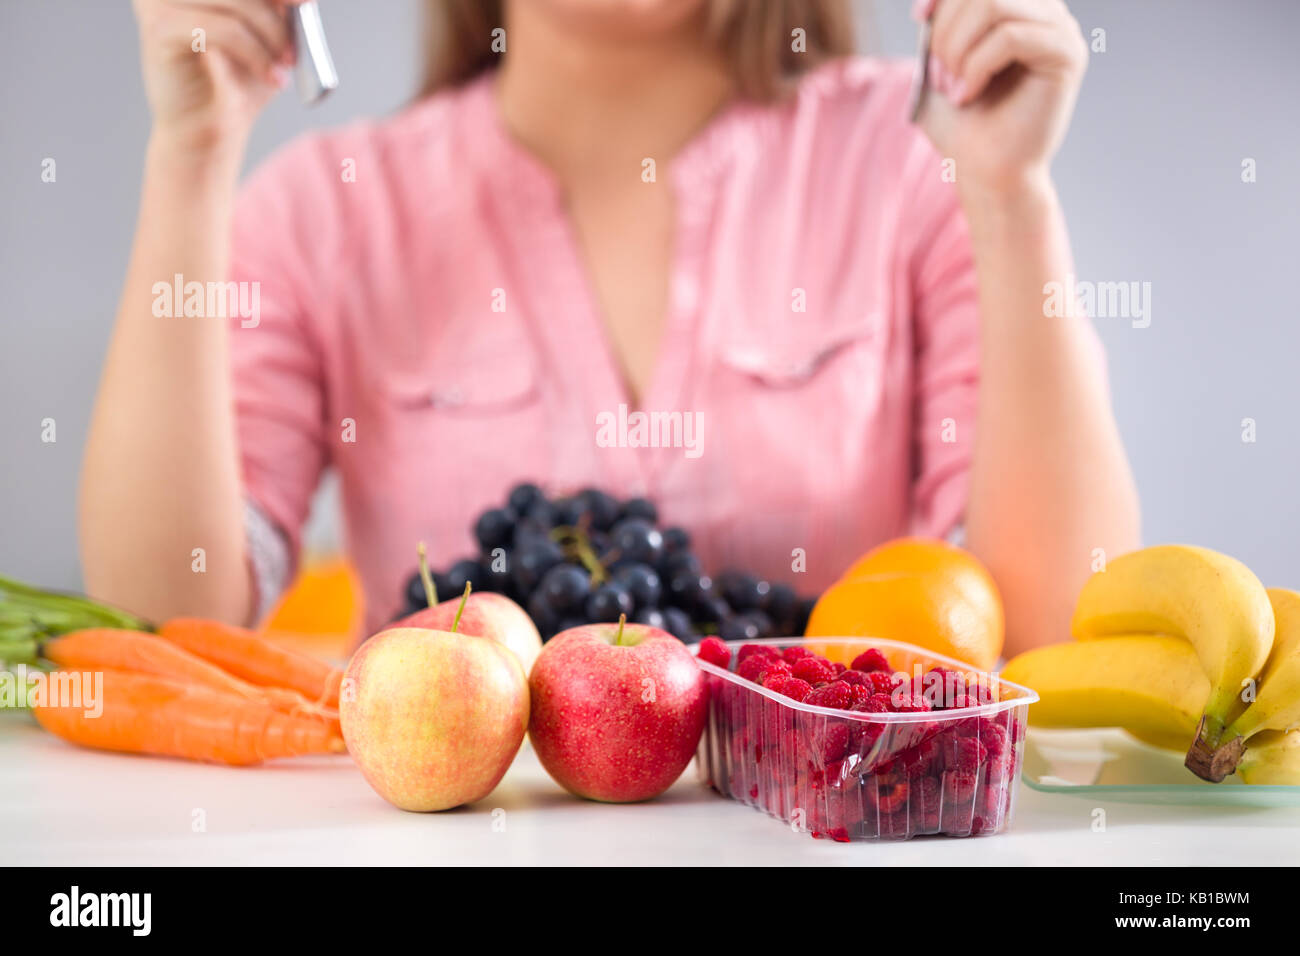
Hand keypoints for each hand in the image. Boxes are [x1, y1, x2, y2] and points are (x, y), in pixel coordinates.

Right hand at [132, 0, 294, 155]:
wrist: (206, 130)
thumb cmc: (237, 82)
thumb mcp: (267, 38)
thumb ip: (276, 10)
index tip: (306, 2)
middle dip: (275, 16)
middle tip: (296, 48)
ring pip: (236, 3)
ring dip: (270, 36)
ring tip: (283, 67)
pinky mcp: (158, 25)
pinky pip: (222, 29)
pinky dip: (255, 54)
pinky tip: (272, 77)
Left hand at [915, 0, 1087, 195]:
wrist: (984, 172)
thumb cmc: (962, 123)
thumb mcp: (937, 62)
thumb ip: (939, 23)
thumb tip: (927, 3)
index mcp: (1018, 7)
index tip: (918, 17)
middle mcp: (1045, 10)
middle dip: (946, 30)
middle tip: (938, 76)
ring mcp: (1060, 30)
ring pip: (994, 4)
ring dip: (957, 49)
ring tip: (952, 87)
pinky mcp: (1067, 55)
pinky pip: (1011, 36)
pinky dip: (977, 66)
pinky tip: (968, 95)